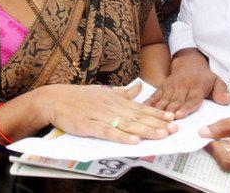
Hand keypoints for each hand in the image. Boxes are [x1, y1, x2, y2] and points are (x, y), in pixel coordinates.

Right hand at [41, 82, 177, 143]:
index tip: (172, 118)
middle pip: (138, 117)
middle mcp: (112, 107)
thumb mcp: (105, 91)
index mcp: (117, 100)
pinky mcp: (90, 126)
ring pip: (127, 124)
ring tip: (161, 135)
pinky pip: (108, 132)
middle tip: (173, 129)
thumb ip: (124, 92)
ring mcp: (101, 116)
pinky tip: (133, 141)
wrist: (56, 99)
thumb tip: (139, 86)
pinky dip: (121, 137)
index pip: (141, 107)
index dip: (157, 113)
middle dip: (157, 123)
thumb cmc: (80, 97)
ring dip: (145, 130)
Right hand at [145, 48, 229, 118]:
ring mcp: (171, 87)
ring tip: (152, 123)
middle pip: (176, 102)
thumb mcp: (217, 81)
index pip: (192, 99)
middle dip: (169, 114)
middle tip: (165, 125)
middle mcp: (182, 87)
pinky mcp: (162, 88)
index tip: (178, 115)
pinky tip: (143, 112)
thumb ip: (221, 92)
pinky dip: (149, 104)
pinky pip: (155, 96)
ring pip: (164, 101)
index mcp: (197, 86)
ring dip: (158, 112)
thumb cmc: (204, 77)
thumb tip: (228, 101)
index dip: (185, 108)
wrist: (189, 62)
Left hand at [201, 112, 229, 186]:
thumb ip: (226, 125)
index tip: (207, 139)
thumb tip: (204, 133)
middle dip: (217, 156)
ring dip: (224, 162)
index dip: (214, 150)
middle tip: (216, 143)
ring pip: (229, 176)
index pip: (227, 161)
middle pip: (226, 170)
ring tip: (229, 148)